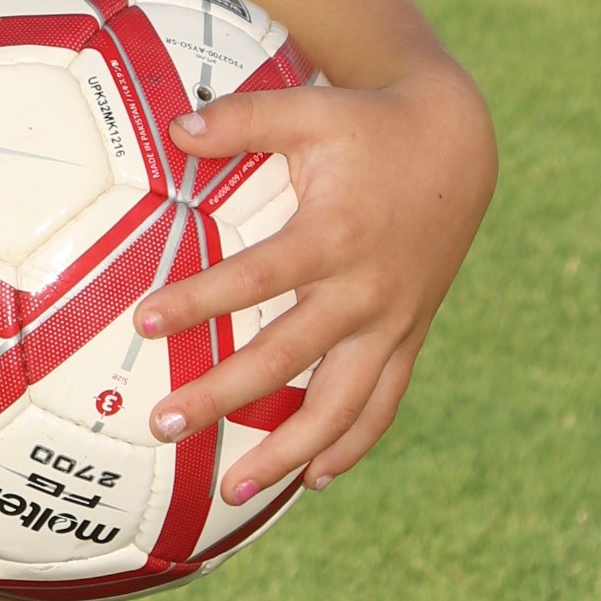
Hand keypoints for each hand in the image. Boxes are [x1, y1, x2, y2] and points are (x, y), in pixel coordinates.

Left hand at [133, 59, 496, 509]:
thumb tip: (174, 128)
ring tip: (232, 490)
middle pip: (287, 359)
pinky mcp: (408, 337)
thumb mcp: (309, 110)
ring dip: (287, 451)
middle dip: (223, 397)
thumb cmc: (369, 125)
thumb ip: (242, 120)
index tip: (142, 320)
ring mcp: (392, 322)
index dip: (199, 301)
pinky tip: (312, 478)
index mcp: (335, 236)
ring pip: (340, 406)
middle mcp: (366, 292)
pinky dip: (350, 445)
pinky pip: (382, 405)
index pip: (256, 279)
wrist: (458, 145)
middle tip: (162, 425)